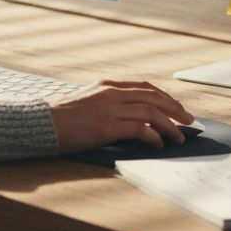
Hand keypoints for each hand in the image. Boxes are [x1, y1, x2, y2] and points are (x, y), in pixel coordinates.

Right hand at [47, 80, 193, 152]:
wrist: (41, 123)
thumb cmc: (60, 117)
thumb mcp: (85, 102)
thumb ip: (105, 104)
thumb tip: (125, 116)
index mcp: (107, 86)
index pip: (144, 87)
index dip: (165, 97)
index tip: (176, 106)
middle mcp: (111, 94)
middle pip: (153, 97)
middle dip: (175, 109)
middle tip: (189, 121)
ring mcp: (110, 109)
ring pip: (151, 113)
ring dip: (170, 126)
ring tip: (179, 137)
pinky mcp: (107, 127)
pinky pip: (139, 129)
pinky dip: (154, 136)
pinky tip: (159, 144)